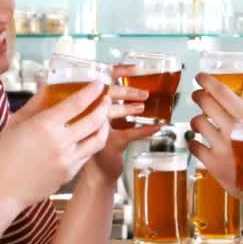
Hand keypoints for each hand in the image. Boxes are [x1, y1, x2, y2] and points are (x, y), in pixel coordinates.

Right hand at [0, 82, 110, 211]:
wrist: (2, 189)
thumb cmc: (4, 155)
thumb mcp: (16, 122)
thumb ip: (36, 103)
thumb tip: (47, 85)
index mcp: (45, 125)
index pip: (77, 103)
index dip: (92, 91)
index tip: (99, 84)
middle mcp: (61, 142)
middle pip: (95, 119)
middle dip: (104, 106)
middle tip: (105, 98)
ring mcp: (68, 160)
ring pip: (98, 139)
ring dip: (105, 125)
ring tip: (103, 117)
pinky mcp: (70, 173)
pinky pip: (88, 154)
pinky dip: (92, 142)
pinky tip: (89, 136)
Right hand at [88, 64, 160, 181]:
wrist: (96, 176)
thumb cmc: (102, 148)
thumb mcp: (104, 124)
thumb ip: (111, 109)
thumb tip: (134, 93)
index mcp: (87, 105)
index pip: (101, 82)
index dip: (118, 73)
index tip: (134, 68)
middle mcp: (87, 115)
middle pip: (106, 95)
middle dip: (127, 92)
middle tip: (143, 92)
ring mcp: (96, 130)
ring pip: (113, 112)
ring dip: (131, 108)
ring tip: (143, 106)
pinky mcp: (109, 144)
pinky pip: (129, 134)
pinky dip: (144, 130)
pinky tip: (156, 128)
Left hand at [187, 73, 242, 195]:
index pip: (222, 93)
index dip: (208, 82)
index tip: (200, 77)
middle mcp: (233, 132)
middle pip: (206, 104)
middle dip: (199, 97)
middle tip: (198, 96)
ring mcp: (221, 148)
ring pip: (197, 123)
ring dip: (197, 120)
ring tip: (201, 122)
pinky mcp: (212, 164)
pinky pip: (193, 145)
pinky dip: (194, 142)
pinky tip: (199, 141)